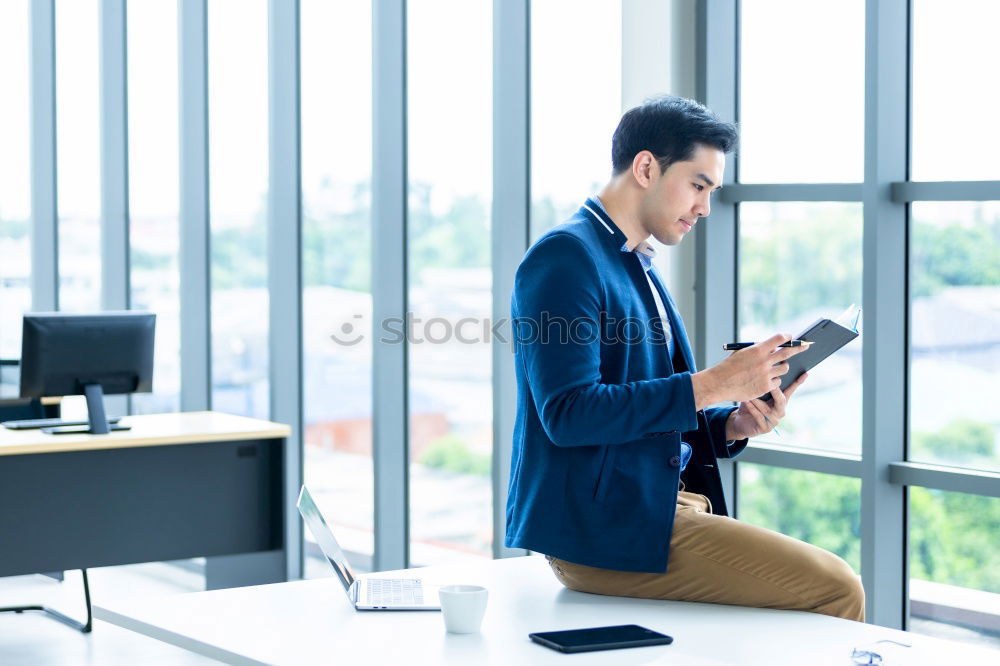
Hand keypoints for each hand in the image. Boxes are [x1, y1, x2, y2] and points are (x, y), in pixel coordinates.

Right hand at [691, 333, 809, 408]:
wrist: (719, 383)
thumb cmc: (729, 366)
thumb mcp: (742, 353)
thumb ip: (758, 350)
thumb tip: (772, 348)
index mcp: (758, 349)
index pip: (779, 339)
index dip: (787, 337)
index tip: (791, 337)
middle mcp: (764, 361)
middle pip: (788, 353)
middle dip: (798, 348)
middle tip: (805, 346)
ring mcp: (766, 374)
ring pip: (784, 369)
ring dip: (781, 368)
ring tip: (772, 369)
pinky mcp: (766, 387)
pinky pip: (778, 382)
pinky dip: (773, 381)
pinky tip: (764, 381)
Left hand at [725, 371, 807, 439]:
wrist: (740, 422)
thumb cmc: (750, 405)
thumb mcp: (756, 393)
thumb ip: (761, 384)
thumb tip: (763, 367)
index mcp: (780, 401)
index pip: (790, 390)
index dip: (798, 382)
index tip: (805, 373)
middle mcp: (780, 411)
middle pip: (782, 400)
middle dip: (775, 392)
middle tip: (769, 384)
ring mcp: (774, 421)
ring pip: (767, 409)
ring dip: (758, 401)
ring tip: (750, 394)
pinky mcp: (766, 428)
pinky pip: (760, 417)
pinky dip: (753, 409)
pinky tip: (747, 402)